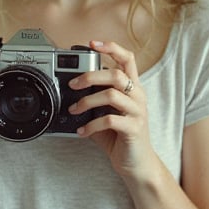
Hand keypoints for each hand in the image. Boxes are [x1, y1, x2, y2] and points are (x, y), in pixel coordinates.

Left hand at [68, 40, 155, 179]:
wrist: (137, 164)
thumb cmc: (121, 136)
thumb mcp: (107, 113)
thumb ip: (95, 100)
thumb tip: (70, 92)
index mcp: (133, 88)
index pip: (127, 59)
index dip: (111, 48)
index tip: (92, 43)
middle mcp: (138, 96)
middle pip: (116, 74)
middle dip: (90, 75)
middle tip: (73, 84)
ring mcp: (138, 112)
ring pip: (111, 95)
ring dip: (87, 101)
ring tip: (74, 109)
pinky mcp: (134, 129)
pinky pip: (110, 120)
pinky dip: (91, 125)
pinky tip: (82, 130)